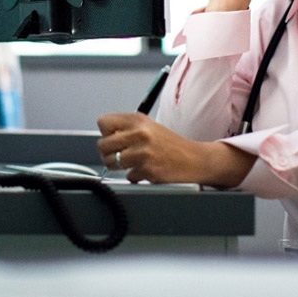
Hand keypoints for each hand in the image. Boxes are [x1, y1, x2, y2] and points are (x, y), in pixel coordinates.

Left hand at [96, 113, 253, 186]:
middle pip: (103, 144)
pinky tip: (146, 171)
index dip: (106, 133)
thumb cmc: (171, 145)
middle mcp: (140, 133)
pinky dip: (135, 176)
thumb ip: (128, 128)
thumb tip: (105, 137)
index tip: (114, 139)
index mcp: (138, 120)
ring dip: (119, 167)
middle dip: (108, 153)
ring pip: (111, 162)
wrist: (194, 160)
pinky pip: (128, 176)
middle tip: (119, 156)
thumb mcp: (149, 127)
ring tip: (131, 164)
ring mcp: (143, 152)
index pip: (103, 123)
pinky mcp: (147, 170)